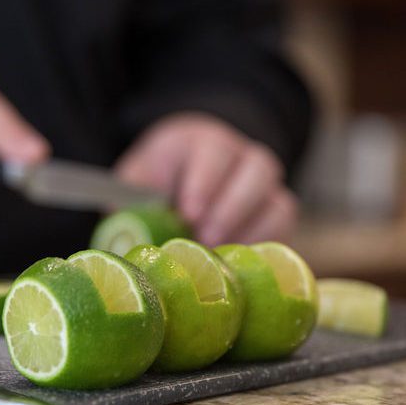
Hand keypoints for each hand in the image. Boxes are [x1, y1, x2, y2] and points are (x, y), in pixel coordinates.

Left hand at [116, 113, 297, 244]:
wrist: (183, 185)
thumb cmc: (156, 185)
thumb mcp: (136, 184)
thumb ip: (130, 202)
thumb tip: (123, 233)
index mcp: (200, 141)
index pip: (212, 151)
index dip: (203, 182)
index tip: (189, 213)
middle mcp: (240, 157)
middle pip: (256, 169)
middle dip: (231, 207)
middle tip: (206, 238)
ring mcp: (264, 186)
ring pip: (277, 199)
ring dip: (250, 230)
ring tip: (221, 253)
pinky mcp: (275, 215)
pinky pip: (282, 228)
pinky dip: (263, 245)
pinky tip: (238, 263)